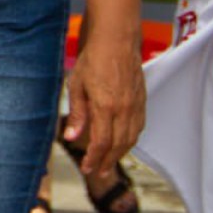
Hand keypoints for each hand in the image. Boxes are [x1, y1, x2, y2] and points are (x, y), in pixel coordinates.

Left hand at [62, 31, 145, 177]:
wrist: (117, 40)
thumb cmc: (92, 59)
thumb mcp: (76, 86)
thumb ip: (77, 114)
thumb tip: (71, 138)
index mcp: (105, 107)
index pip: (101, 142)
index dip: (94, 159)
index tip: (87, 168)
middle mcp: (124, 109)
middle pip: (118, 145)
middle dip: (108, 161)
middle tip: (98, 172)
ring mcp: (136, 105)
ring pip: (131, 138)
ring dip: (120, 153)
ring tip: (108, 162)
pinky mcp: (142, 100)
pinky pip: (138, 127)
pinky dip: (130, 139)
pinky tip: (122, 143)